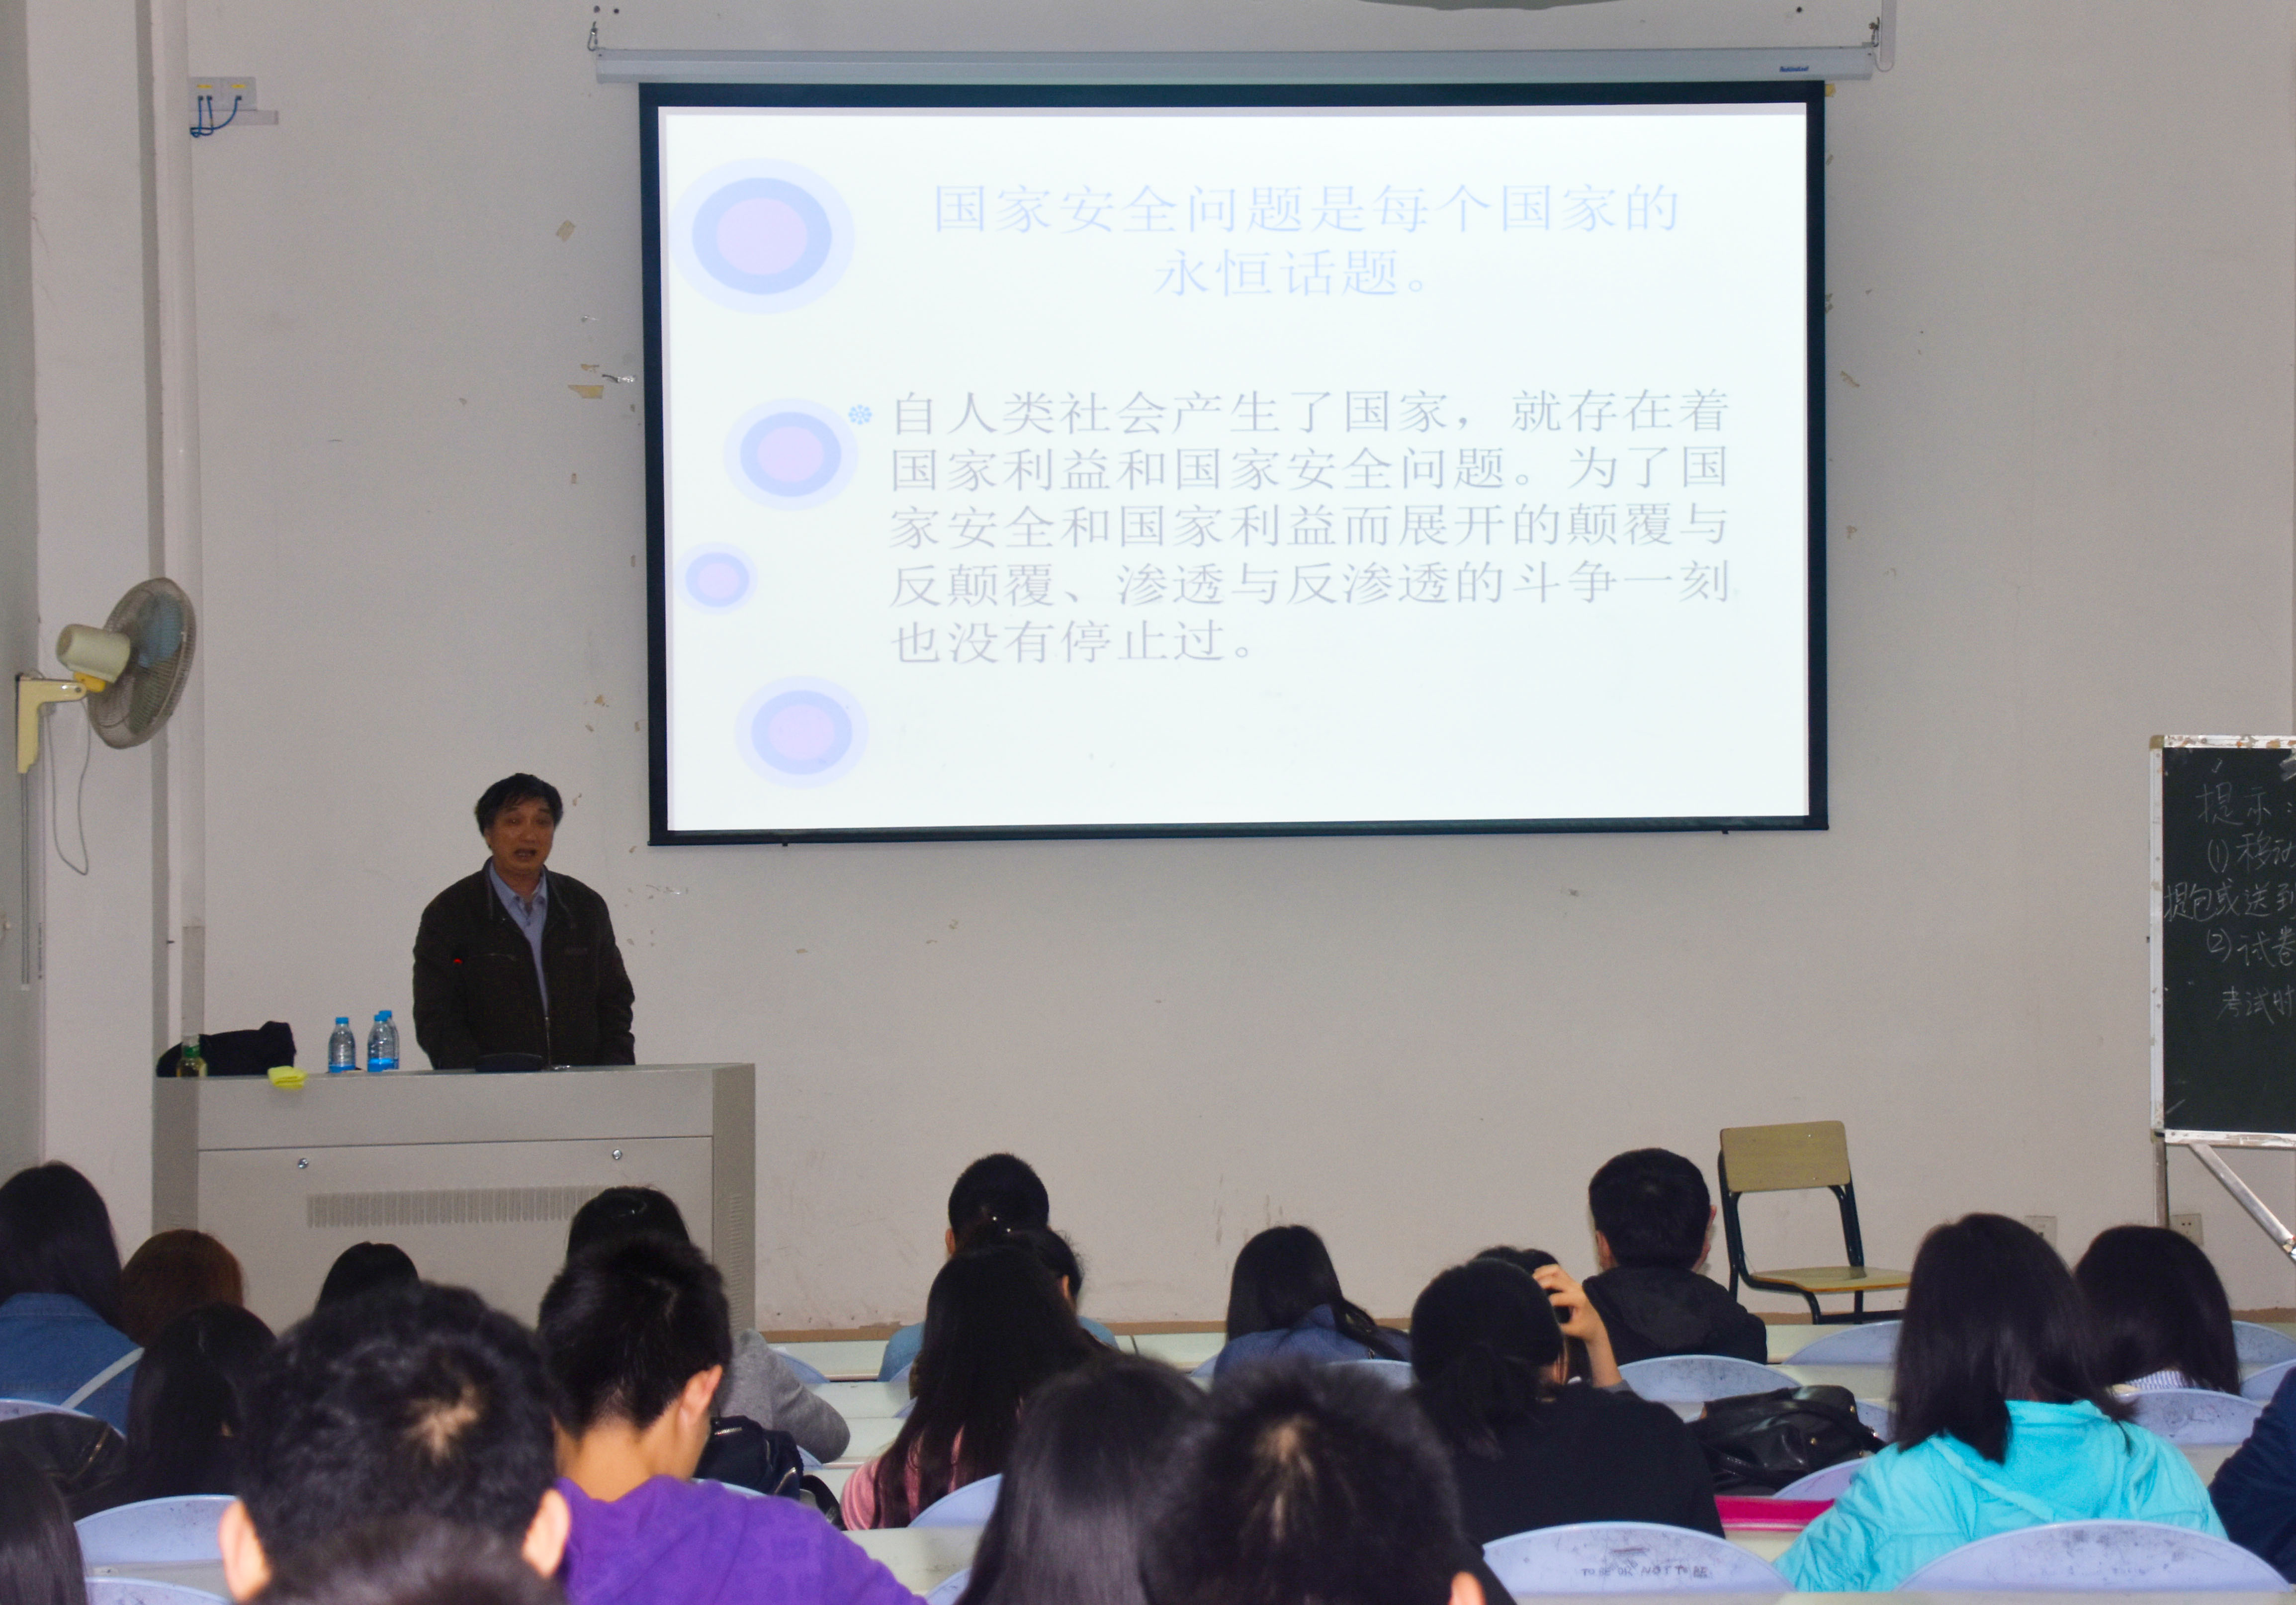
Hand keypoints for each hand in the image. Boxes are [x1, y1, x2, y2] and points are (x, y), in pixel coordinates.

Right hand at [1533, 1263, 1620, 1386]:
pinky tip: (1536, 1276)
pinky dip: (1545, 1271)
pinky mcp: (1571, 1281)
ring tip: (1531, 1280)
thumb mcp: (1573, 1330)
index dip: (1544, 1302)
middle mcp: (1577, 1288)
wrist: (1596, 1325)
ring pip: (1556, 1270)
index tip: (1535, 1308)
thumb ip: (1559, 1327)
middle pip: (1555, 1279)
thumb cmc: (1585, 1329)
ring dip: (1542, 1273)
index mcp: (1579, 1299)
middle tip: (1528, 1289)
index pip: (1556, 1298)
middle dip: (1540, 1283)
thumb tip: (1542, 1323)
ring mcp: (1574, 1283)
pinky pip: (1557, 1270)